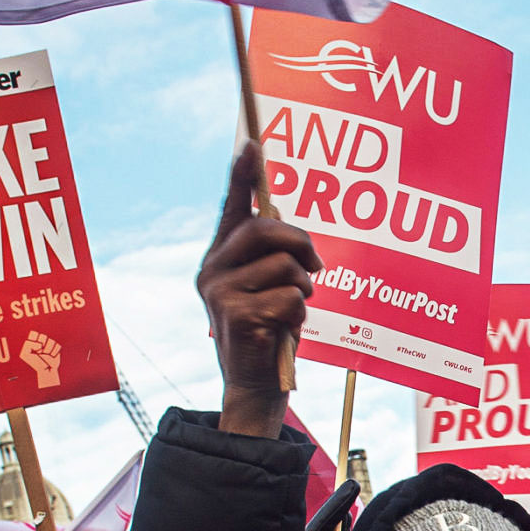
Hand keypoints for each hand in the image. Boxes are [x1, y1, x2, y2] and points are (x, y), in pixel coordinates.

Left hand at [19, 331, 62, 388]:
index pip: (34, 333)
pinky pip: (57, 346)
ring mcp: (50, 344)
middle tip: (39, 352)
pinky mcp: (56, 347)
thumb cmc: (35, 363)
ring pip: (51, 341)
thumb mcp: (26, 354)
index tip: (33, 349)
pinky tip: (51, 356)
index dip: (34, 340)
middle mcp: (42, 341)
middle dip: (41, 346)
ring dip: (47, 350)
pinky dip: (54, 353)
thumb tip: (40, 344)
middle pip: (43, 336)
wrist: (46, 371)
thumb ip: (28, 345)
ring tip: (45, 355)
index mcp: (34, 341)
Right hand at [199, 143, 317, 435]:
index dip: (242, 176)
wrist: (255, 386)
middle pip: (264, 229)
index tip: (252, 143)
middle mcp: (212, 270)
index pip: (232, 208)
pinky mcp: (235, 315)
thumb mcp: (269, 289)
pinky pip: (289, 297)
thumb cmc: (269, 333)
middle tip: (317, 266)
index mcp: (221, 258)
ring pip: (284, 266)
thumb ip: (273, 259)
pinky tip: (285, 330)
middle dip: (300, 243)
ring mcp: (220, 292)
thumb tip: (290, 227)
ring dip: (304, 288)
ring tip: (293, 310)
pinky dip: (300, 314)